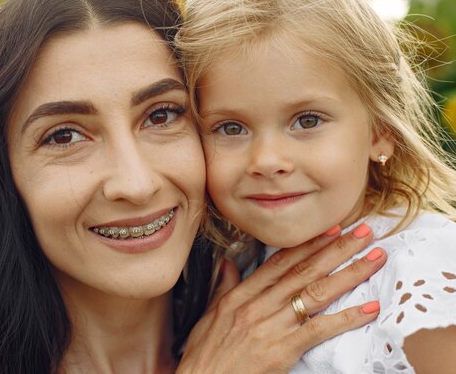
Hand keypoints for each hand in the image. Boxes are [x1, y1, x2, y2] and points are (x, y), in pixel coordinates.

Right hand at [176, 224, 385, 373]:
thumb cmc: (206, 353)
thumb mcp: (210, 314)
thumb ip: (224, 286)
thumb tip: (229, 264)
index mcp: (242, 295)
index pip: (281, 262)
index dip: (308, 244)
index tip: (331, 229)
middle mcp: (259, 305)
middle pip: (304, 271)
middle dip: (336, 249)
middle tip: (363, 233)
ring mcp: (272, 326)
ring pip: (316, 293)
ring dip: (349, 274)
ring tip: (374, 259)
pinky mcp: (283, 349)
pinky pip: (320, 330)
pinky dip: (346, 318)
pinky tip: (368, 309)